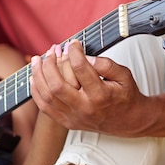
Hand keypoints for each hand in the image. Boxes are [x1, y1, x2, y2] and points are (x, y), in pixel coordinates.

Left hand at [30, 40, 147, 135]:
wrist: (128, 121)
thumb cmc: (125, 95)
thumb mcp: (124, 75)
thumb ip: (105, 64)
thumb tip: (84, 56)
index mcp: (101, 95)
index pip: (80, 69)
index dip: (74, 52)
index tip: (73, 43)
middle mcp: (85, 108)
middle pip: (57, 85)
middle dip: (49, 64)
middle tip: (52, 50)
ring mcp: (74, 117)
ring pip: (47, 96)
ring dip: (38, 75)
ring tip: (37, 60)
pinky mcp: (67, 122)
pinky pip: (44, 107)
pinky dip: (36, 91)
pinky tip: (35, 77)